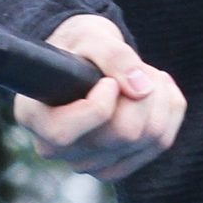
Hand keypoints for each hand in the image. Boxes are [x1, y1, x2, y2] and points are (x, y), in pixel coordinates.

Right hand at [12, 15, 183, 182]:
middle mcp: (55, 149)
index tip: (108, 81)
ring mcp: (86, 163)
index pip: (66, 132)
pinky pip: (160, 143)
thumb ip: (113, 56)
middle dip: (143, 93)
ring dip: (159, 98)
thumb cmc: (80, 45)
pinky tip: (157, 90)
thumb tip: (141, 88)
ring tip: (145, 74)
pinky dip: (169, 111)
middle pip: (123, 134)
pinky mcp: (116, 166)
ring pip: (148, 139)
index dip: (101, 104)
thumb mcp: (91, 36)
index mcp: (34, 117)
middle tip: (137, 68)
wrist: (85, 58)